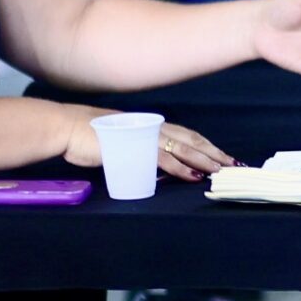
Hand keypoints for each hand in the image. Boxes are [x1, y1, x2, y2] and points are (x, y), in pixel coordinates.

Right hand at [61, 105, 232, 180]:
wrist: (67, 127)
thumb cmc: (87, 135)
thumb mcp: (119, 140)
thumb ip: (137, 148)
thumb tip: (150, 165)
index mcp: (149, 123)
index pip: (185, 134)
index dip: (205, 145)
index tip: (221, 155)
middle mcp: (151, 127)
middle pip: (191, 140)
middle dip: (214, 153)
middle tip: (233, 164)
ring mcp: (143, 136)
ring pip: (183, 149)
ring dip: (204, 161)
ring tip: (222, 171)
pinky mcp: (134, 148)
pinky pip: (163, 159)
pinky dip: (181, 169)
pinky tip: (194, 176)